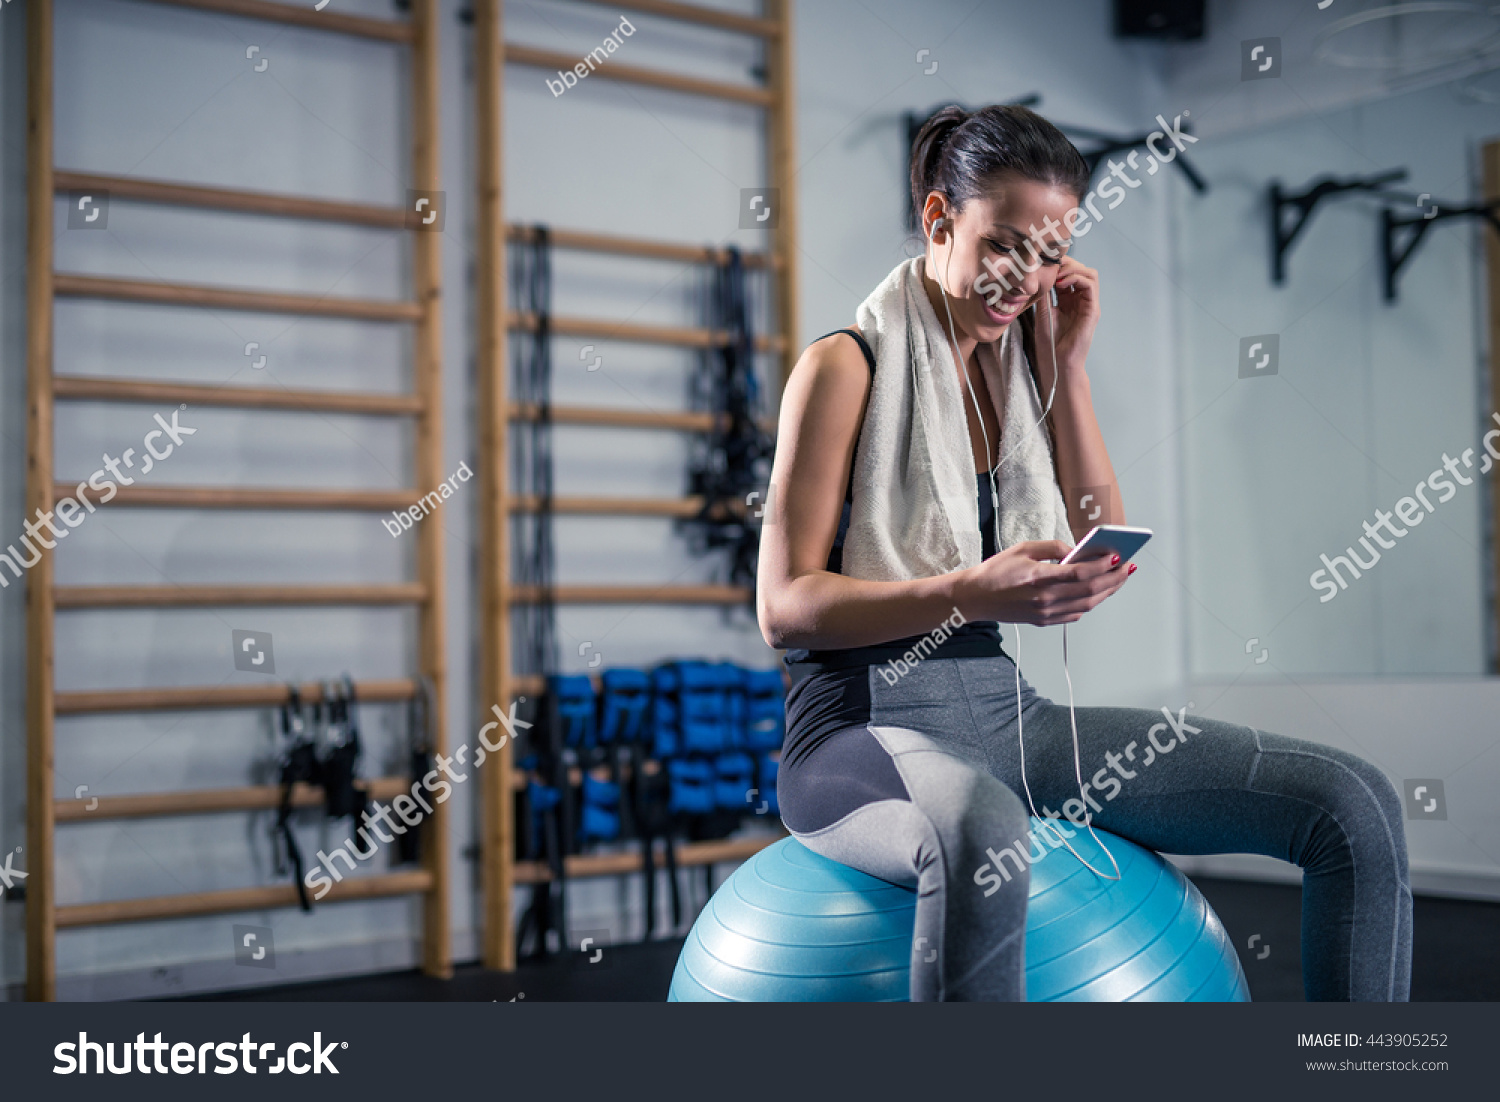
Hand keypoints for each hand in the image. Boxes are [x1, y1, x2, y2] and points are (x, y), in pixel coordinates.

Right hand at [957, 540, 1129, 625]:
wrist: (975, 598)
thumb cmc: (996, 572)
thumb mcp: (1022, 549)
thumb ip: (1053, 548)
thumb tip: (1077, 550)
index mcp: (1039, 578)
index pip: (1080, 573)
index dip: (1102, 565)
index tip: (1116, 555)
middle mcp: (1045, 599)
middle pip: (1090, 591)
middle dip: (1114, 578)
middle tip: (1127, 566)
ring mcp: (1046, 613)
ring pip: (1087, 605)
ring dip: (1108, 592)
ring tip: (1119, 579)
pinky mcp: (1044, 621)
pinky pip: (1076, 614)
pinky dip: (1091, 603)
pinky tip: (1098, 592)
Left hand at [1035, 256, 1099, 378]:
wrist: (1057, 364)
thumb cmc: (1049, 344)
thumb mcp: (1042, 313)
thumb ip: (1044, 295)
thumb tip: (1039, 275)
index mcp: (1068, 300)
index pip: (1069, 273)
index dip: (1059, 265)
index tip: (1044, 264)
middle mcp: (1080, 300)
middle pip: (1081, 269)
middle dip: (1066, 263)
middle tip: (1051, 266)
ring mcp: (1088, 304)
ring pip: (1090, 273)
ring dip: (1073, 269)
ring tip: (1057, 276)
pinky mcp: (1092, 311)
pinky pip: (1091, 285)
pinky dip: (1077, 278)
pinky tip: (1062, 283)